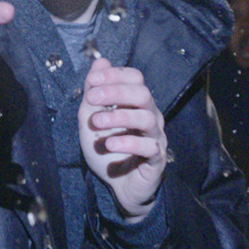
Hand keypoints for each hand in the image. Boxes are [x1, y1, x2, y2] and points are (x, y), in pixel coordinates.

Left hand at [79, 56, 165, 221]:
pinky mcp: (157, 158)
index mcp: (136, 103)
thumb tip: (99, 62)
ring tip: (97, 123)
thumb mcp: (91, 120)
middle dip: (115, 92)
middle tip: (92, 98)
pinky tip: (110, 145)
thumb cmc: (107, 150)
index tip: (91, 81)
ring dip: (118, 117)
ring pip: (146, 117)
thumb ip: (94, 94)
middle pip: (142, 93)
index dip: (114, 75)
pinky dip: (128, 143)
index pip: (135, 78)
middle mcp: (150, 115)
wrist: (118, 186)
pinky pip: (149, 146)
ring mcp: (156, 136)